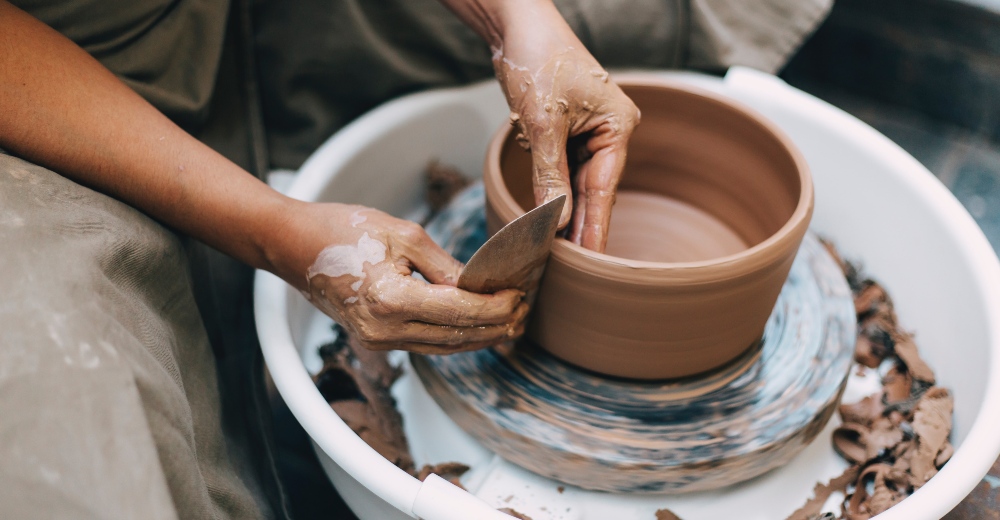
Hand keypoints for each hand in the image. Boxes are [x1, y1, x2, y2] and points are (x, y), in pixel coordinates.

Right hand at [268, 202, 527, 353]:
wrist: (291, 245)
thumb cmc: (342, 229)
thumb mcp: (403, 234)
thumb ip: (445, 265)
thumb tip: (480, 285)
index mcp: (391, 299)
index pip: (461, 311)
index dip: (497, 306)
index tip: (521, 295)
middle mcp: (384, 329)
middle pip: (457, 336)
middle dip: (496, 326)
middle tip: (525, 311)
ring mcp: (377, 340)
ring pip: (444, 347)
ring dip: (479, 337)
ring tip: (510, 322)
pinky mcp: (375, 339)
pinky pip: (426, 343)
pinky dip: (455, 337)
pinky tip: (477, 327)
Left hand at [490, 1, 639, 251]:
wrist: (516, 24)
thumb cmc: (537, 59)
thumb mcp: (542, 123)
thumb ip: (550, 175)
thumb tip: (555, 221)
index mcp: (618, 126)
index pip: (605, 189)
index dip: (595, 227)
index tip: (592, 263)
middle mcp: (610, 131)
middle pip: (594, 190)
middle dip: (580, 226)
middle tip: (573, 268)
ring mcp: (589, 131)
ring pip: (578, 183)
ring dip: (565, 212)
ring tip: (559, 252)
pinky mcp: (568, 129)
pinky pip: (563, 169)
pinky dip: (555, 191)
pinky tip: (549, 218)